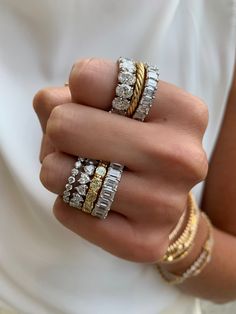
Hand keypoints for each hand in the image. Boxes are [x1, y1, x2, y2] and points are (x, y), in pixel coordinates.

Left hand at [33, 58, 207, 262]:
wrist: (164, 198)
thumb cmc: (137, 143)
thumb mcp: (117, 105)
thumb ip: (71, 93)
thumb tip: (49, 106)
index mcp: (184, 112)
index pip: (87, 79)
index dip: (77, 90)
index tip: (92, 104)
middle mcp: (183, 158)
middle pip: (65, 124)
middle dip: (59, 130)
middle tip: (78, 141)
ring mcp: (166, 205)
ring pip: (58, 173)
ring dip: (57, 169)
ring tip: (83, 171)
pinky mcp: (144, 243)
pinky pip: (65, 212)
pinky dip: (67, 202)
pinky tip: (91, 200)